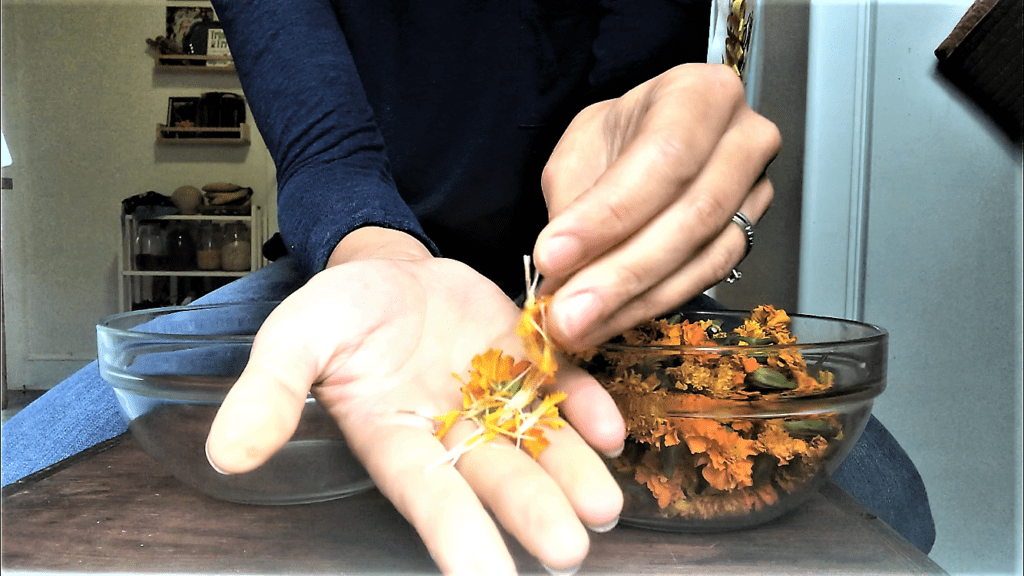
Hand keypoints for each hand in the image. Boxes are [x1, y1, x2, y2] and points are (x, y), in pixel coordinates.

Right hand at [206, 230, 624, 574]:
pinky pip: (564, 389)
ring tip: (603, 506)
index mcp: (396, 441)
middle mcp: (454, 433)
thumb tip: (229, 455)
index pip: (427, 498)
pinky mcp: (530, 361)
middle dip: (532, 514)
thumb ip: (270, 394)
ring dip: (574, 474)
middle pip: (496, 480)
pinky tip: (610, 431)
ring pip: (540, 444)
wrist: (388, 269)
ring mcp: (498, 397)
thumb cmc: (340, 312)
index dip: (456, 538)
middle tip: (568, 552)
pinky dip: (587, 408)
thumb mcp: (295, 338)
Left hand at [534, 64, 780, 349]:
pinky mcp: (749, 236)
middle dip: (621, 272)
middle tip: (566, 312)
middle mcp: (745, 138)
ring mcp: (757, 190)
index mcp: (701, 94)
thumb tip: (558, 271)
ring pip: (703, 256)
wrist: (646, 144)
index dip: (608, 214)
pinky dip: (651, 305)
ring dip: (634, 300)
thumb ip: (572, 204)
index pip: (663, 157)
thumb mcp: (580, 150)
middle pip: (693, 214)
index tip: (552, 255)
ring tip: (579, 326)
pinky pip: (705, 279)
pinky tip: (608, 321)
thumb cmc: (617, 138)